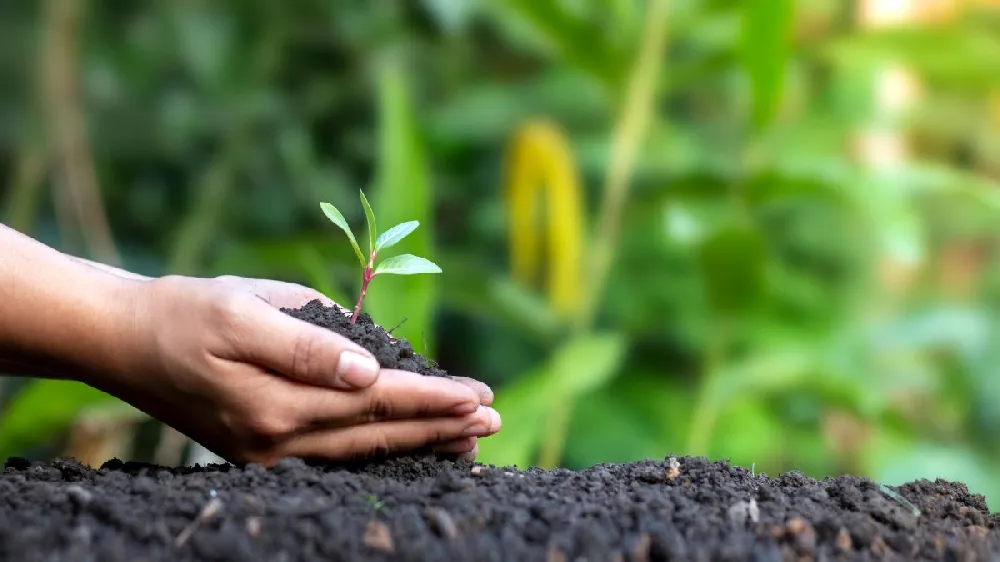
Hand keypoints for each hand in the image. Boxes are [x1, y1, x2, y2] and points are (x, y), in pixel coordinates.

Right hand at [98, 274, 499, 465]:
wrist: (124, 340)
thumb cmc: (186, 312)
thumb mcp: (243, 310)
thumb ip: (308, 344)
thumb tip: (369, 372)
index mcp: (276, 403)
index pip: (376, 402)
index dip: (431, 399)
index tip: (479, 395)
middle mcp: (277, 441)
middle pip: (377, 434)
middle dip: (439, 427)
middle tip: (493, 421)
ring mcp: (268, 454)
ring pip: (362, 452)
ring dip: (418, 444)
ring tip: (468, 440)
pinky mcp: (262, 453)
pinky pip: (337, 455)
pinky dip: (380, 449)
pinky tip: (409, 444)